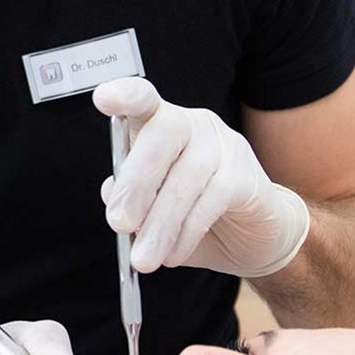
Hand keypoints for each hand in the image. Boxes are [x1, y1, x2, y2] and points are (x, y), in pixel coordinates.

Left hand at [94, 78, 309, 276]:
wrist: (252, 237)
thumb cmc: (190, 215)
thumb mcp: (149, 210)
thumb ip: (128, 199)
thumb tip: (113, 194)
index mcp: (161, 124)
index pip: (144, 99)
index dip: (126, 96)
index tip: (103, 99)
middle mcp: (194, 125)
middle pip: (163, 134)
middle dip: (136, 182)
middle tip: (119, 224)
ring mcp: (225, 145)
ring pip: (187, 177)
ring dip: (160, 223)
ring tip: (144, 258)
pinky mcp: (246, 175)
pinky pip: (213, 200)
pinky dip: (187, 232)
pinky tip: (173, 255)